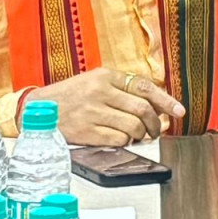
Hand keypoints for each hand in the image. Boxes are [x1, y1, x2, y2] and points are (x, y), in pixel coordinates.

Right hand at [27, 68, 184, 146]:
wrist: (38, 110)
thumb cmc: (70, 97)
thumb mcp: (94, 82)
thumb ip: (122, 89)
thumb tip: (155, 104)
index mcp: (105, 76)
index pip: (144, 87)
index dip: (166, 100)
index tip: (179, 111)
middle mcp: (101, 92)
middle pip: (143, 109)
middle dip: (155, 123)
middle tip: (157, 130)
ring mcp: (94, 112)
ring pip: (133, 126)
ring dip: (141, 135)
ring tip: (137, 136)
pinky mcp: (87, 132)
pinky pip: (119, 140)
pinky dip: (125, 143)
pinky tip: (121, 140)